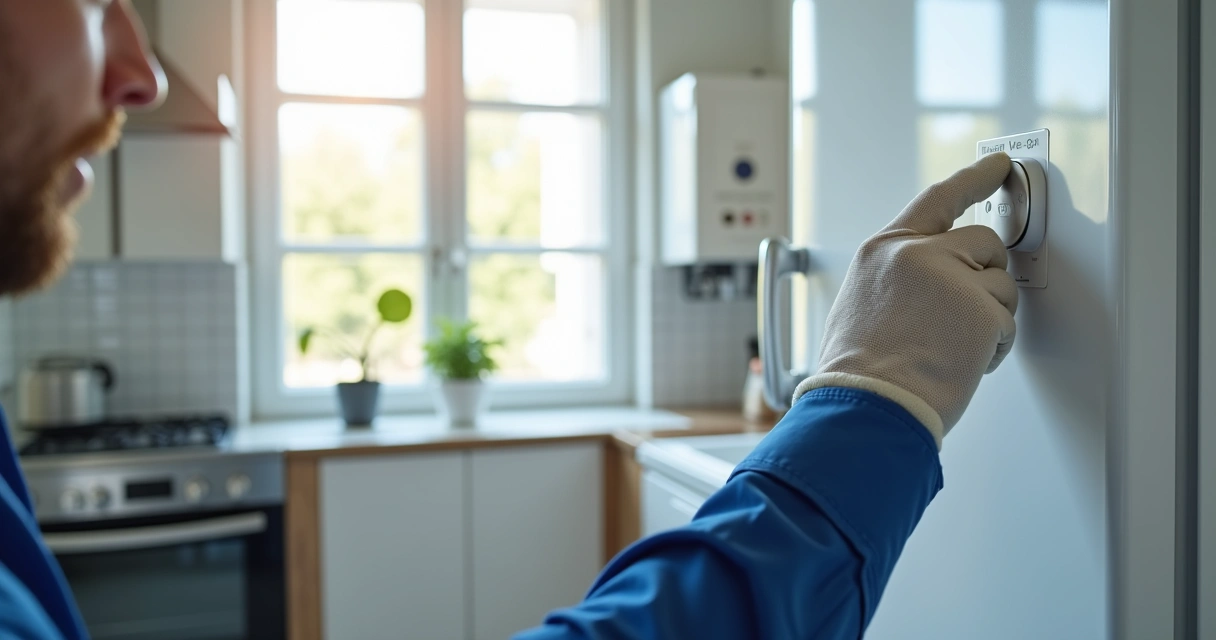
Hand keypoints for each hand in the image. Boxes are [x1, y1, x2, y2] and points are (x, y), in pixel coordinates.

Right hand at [793, 152, 1017, 446]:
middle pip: (984, 244)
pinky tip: (959, 362)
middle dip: (984, 279)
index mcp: (884, 249)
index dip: (974, 178)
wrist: (867, 406)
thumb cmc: (859, 371)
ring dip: (988, 318)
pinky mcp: (982, 311)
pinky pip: (1007, 324)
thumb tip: (938, 280)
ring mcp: (953, 279)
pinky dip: (993, 349)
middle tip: (959, 319)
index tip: (998, 165)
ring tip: (947, 347)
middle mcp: (918, 254)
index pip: (939, 199)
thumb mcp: (864, 302)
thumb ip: (902, 276)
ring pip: (1001, 286)